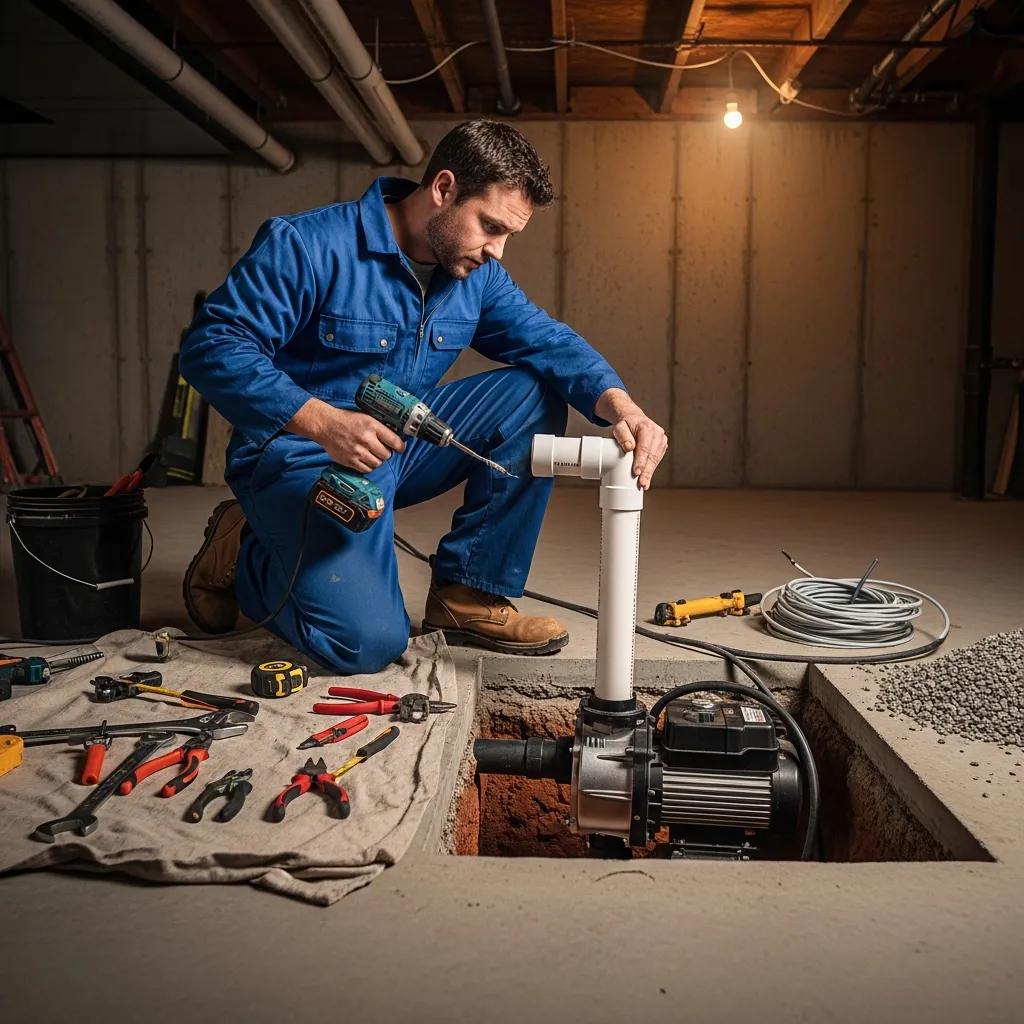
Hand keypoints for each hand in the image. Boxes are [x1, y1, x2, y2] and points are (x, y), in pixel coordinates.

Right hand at [287, 399, 404, 472]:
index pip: (394, 441)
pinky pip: (366, 469)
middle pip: (386, 454)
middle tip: (382, 450)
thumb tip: (396, 437)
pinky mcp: (349, 460)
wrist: (325, 425)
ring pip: (377, 463)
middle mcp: (366, 439)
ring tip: (372, 454)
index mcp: (372, 425)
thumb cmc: (346, 420)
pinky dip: (368, 466)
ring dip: (377, 460)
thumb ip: (379, 427)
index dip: (400, 447)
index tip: (400, 448)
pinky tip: (365, 459)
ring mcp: (357, 451)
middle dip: (386, 453)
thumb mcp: (365, 417)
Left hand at [595, 389, 667, 489]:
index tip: (636, 472)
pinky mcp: (662, 445)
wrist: (634, 419)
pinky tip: (647, 477)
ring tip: (644, 484)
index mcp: (646, 427)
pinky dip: (652, 468)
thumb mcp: (619, 427)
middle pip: (652, 455)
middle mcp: (657, 432)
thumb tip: (629, 447)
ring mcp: (661, 439)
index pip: (644, 447)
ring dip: (650, 472)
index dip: (641, 461)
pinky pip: (657, 459)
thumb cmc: (625, 425)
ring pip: (656, 459)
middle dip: (646, 471)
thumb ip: (623, 436)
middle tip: (641, 483)